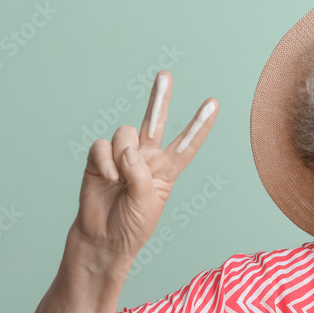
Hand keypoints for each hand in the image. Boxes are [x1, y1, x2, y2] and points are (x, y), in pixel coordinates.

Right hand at [74, 70, 217, 259]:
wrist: (103, 238)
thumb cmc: (132, 224)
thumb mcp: (147, 203)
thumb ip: (140, 174)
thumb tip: (127, 149)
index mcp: (167, 170)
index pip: (187, 144)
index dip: (200, 125)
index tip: (214, 103)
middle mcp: (146, 157)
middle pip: (156, 121)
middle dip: (160, 97)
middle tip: (164, 74)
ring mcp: (122, 155)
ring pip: (125, 133)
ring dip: (122, 155)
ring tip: (119, 179)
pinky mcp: (99, 158)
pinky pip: (102, 146)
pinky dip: (105, 161)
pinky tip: (107, 178)